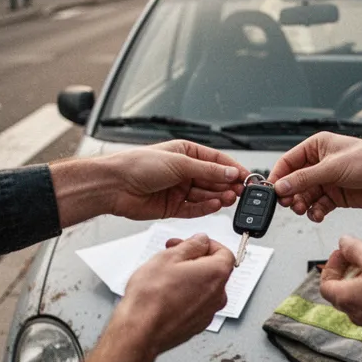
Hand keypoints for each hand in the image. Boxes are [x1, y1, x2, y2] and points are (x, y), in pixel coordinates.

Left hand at [105, 140, 247, 220]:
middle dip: (227, 185)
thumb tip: (230, 173)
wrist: (114, 185)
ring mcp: (179, 190)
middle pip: (213, 179)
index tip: (247, 176)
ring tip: (230, 199)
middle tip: (241, 191)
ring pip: (205, 195)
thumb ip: (207, 171)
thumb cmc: (138, 165)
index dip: (232, 169)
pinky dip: (205, 208)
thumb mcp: (179, 163)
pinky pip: (194, 208)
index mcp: (185, 153)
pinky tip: (215, 205)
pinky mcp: (172, 207)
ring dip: (218, 197)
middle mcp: (183, 171)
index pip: (216, 161)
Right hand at [116, 234, 233, 353]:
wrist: (140, 331)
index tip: (193, 243)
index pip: (225, 253)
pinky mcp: (196, 325)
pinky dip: (186, 295)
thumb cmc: (152, 297)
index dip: (207, 244)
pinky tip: (166, 293)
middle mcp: (217, 295)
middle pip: (215, 270)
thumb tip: (201, 241)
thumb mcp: (168, 257)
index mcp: (216, 274)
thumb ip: (191, 245)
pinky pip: (196, 304)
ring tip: (167, 275)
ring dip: (190, 278)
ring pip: (205, 288)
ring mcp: (208, 313)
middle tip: (174, 255)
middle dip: (195, 259)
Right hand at [268, 132, 361, 221]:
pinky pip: (318, 206)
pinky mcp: (336, 196)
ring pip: (306, 196)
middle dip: (291, 194)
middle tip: (289, 204)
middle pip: (295, 181)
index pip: (289, 161)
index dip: (279, 176)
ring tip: (304, 210)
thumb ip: (305, 179)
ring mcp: (328, 181)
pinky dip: (316, 212)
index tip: (272, 190)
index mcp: (317, 147)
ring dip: (303, 205)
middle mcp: (321, 163)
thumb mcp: (332, 167)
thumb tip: (282, 185)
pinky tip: (318, 214)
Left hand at [320, 235, 361, 361]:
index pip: (325, 283)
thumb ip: (354, 249)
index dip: (332, 265)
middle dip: (348, 270)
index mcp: (344, 298)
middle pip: (341, 290)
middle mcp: (353, 312)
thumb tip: (343, 242)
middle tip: (361, 257)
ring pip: (358, 297)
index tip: (344, 253)